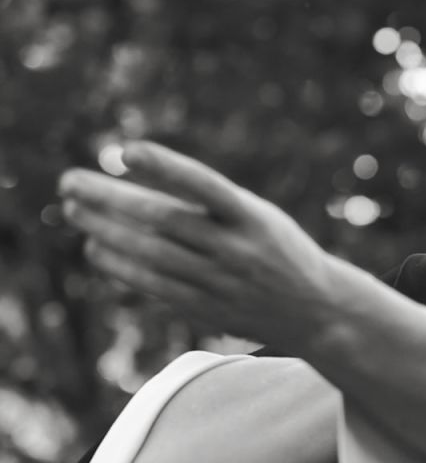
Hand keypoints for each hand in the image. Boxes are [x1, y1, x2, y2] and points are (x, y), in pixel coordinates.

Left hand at [58, 142, 339, 352]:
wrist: (318, 312)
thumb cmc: (277, 249)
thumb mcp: (258, 216)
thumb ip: (209, 204)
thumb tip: (134, 186)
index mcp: (254, 217)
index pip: (205, 185)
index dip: (166, 166)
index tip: (125, 150)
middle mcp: (239, 250)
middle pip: (163, 221)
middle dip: (111, 200)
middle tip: (70, 181)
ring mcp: (223, 283)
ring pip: (152, 254)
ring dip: (105, 232)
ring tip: (73, 211)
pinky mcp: (209, 310)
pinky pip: (155, 286)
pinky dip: (121, 266)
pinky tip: (97, 249)